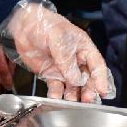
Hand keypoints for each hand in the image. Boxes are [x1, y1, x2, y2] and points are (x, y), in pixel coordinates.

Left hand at [0, 1, 114, 102]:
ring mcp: (63, 68)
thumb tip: (75, 79)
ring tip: (70, 102)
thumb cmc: (45, 24)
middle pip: (87, 79)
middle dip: (88, 90)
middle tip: (86, 100)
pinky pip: (56, 87)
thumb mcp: (59, 39)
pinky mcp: (50, 73)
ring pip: (72, 86)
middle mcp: (75, 60)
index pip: (97, 65)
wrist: (23, 25)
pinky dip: (56, 94)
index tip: (102, 92)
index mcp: (83, 47)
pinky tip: (55, 98)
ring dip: (73, 95)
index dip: (101, 79)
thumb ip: (67, 61)